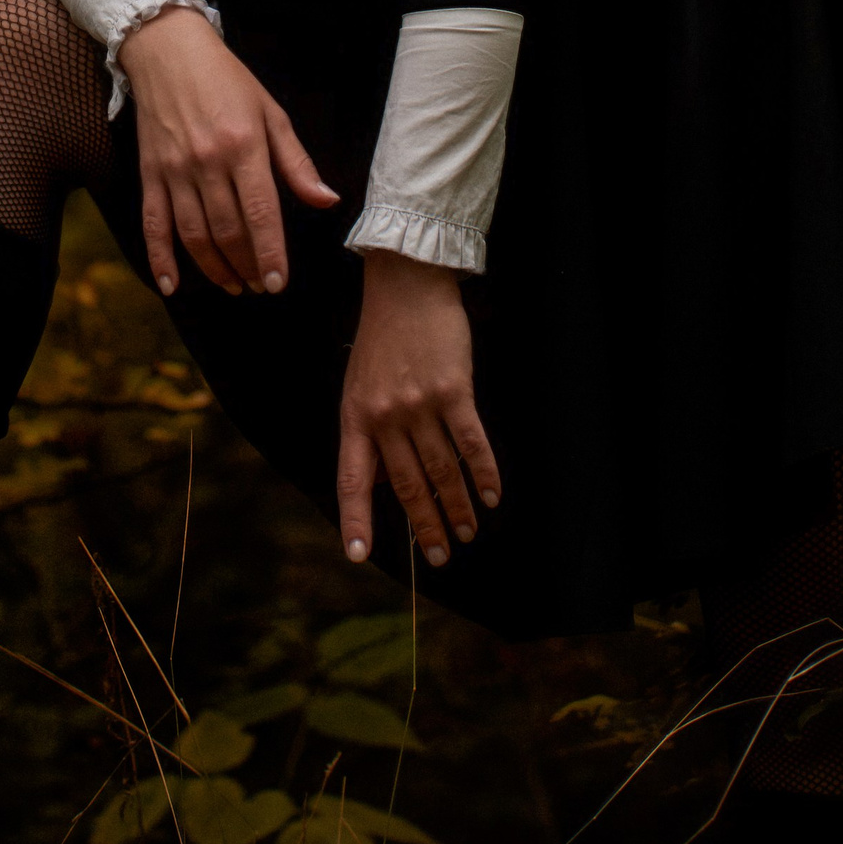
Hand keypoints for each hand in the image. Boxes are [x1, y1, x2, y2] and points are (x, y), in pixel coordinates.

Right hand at [120, 4, 337, 297]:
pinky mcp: (149, 173)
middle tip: (258, 286)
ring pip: (194, 234)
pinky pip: (152, 223)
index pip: (260, 212)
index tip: (277, 283)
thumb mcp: (271, 113)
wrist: (169, 52)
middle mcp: (208, 161)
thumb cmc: (227, 80)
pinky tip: (171, 284)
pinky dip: (159, 258)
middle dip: (246, 266)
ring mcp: (175, 169)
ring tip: (233, 285)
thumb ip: (296, 162)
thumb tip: (326, 200)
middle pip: (228, 229)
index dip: (270, 252)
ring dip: (214, 268)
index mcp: (244, 145)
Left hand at [338, 252, 500, 568]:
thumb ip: (369, 431)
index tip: (359, 555)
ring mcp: (419, 404)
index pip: (352, 479)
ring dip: (456, 507)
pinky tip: (490, 496)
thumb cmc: (382, 337)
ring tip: (467, 533)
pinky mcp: (453, 390)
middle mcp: (384, 416)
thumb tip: (383, 481)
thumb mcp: (358, 384)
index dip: (356, 518)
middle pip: (407, 485)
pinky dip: (483, 474)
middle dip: (424, 526)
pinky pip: (470, 443)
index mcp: (355, 416)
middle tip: (438, 557)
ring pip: (441, 470)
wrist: (405, 286)